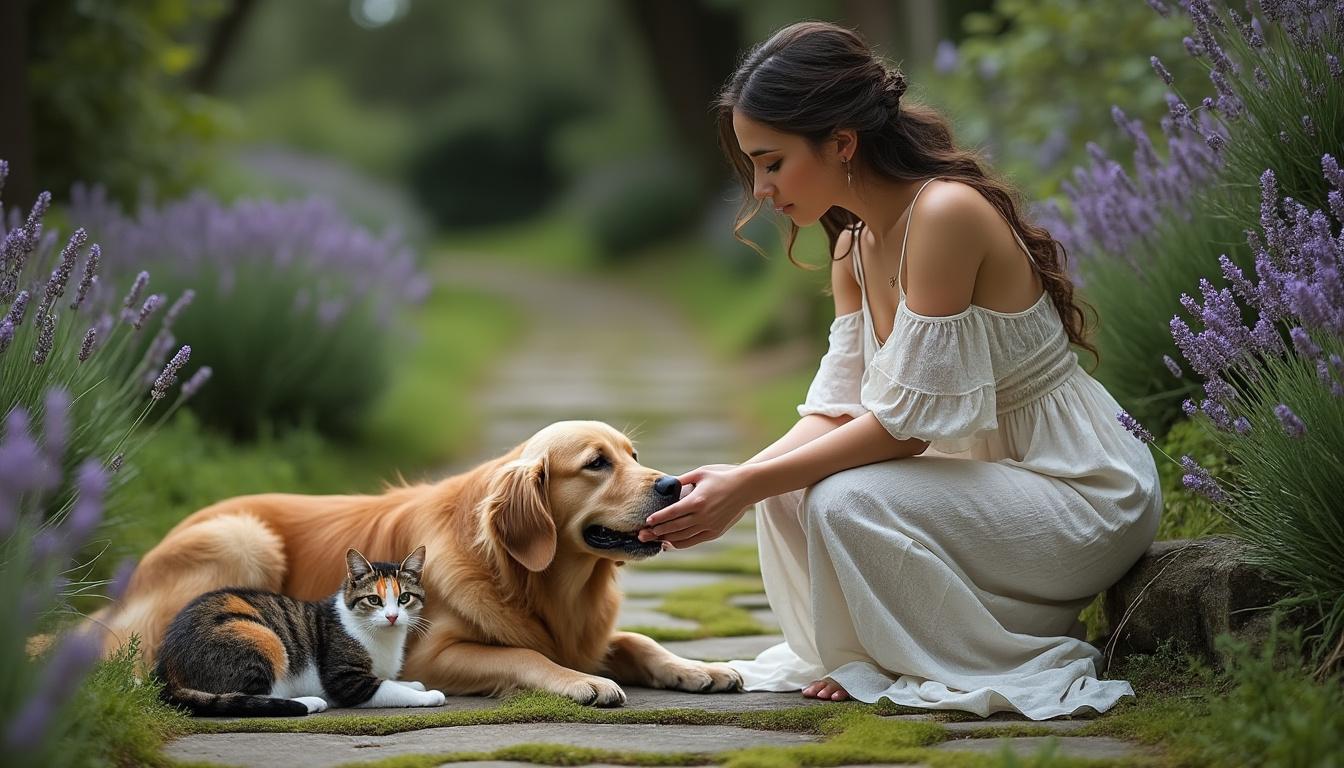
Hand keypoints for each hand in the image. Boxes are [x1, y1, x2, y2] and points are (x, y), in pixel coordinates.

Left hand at [638, 463, 755, 547]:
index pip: (672, 513)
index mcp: (697, 501)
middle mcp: (702, 516)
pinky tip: (670, 542)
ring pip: (683, 537)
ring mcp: (709, 526)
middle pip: (674, 527)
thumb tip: (666, 484)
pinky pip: (694, 541)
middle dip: (656, 532)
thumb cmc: (722, 476)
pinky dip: (680, 543)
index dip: (658, 518)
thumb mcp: (700, 473)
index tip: (646, 521)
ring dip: (666, 539)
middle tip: (641, 535)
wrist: (746, 487)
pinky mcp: (715, 532)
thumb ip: (682, 480)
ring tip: (653, 539)